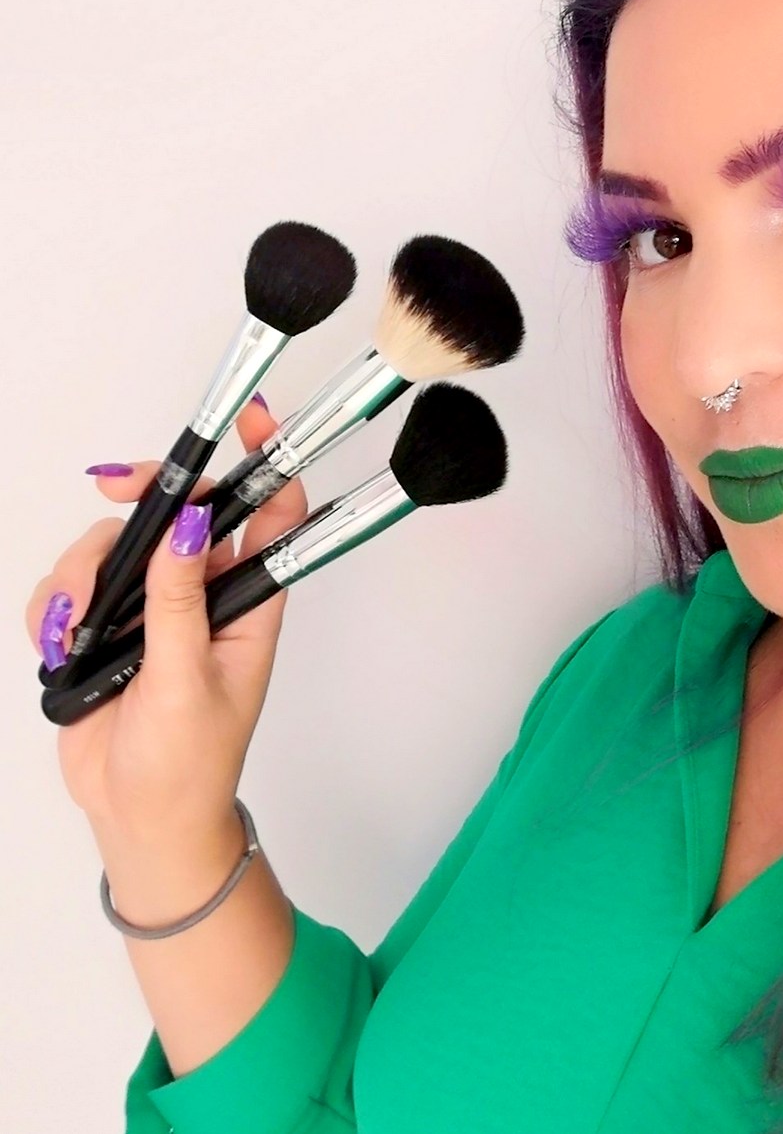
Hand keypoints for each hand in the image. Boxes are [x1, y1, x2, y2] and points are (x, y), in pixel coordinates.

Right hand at [25, 399, 309, 844]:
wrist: (138, 818)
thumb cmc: (188, 764)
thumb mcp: (186, 680)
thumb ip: (180, 601)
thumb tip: (190, 527)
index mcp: (249, 602)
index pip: (272, 513)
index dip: (269, 460)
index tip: (252, 417)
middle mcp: (204, 594)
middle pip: (182, 510)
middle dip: (147, 493)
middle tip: (113, 484)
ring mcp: (152, 607)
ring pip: (116, 543)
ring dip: (85, 574)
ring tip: (78, 632)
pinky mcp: (107, 625)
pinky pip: (73, 585)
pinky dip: (55, 607)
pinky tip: (60, 647)